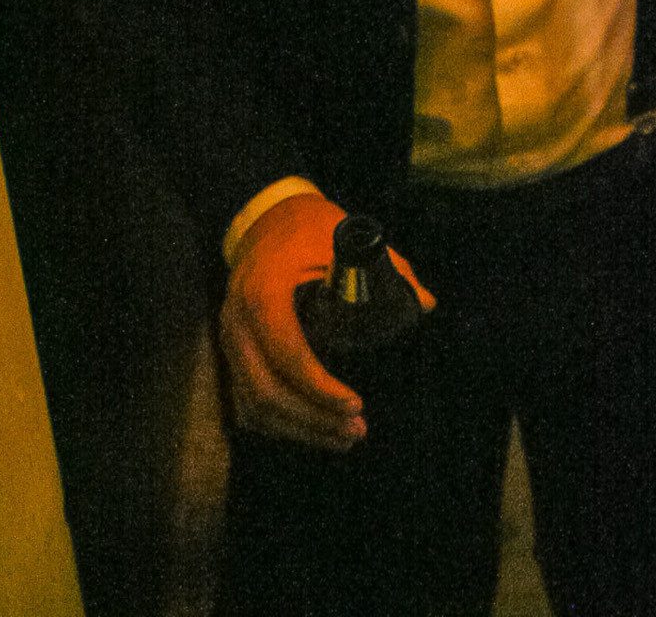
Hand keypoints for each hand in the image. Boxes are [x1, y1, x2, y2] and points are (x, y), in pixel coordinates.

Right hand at [218, 192, 435, 450]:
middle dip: (312, 418)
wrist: (265, 218)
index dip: (318, 385)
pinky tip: (312, 430)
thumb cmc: (306, 227)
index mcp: (263, 291)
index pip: (286, 351)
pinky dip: (278, 424)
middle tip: (355, 429)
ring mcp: (229, 341)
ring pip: (254, 404)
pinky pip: (246, 402)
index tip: (355, 402)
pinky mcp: (231, 354)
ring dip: (298, 429)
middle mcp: (237, 321)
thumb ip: (389, 267)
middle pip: (266, 390)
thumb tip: (425, 304)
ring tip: (343, 437)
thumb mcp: (345, 235)